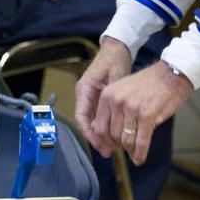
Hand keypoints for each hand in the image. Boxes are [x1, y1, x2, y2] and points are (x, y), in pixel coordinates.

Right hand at [75, 37, 133, 151]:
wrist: (117, 48)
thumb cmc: (115, 58)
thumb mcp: (116, 76)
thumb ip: (114, 96)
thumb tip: (112, 117)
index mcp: (84, 89)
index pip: (82, 117)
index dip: (89, 133)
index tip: (99, 144)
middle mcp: (84, 95)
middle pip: (87, 123)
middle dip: (96, 139)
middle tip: (107, 152)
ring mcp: (90, 98)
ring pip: (93, 122)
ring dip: (101, 136)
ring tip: (112, 149)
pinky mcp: (98, 99)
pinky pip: (99, 118)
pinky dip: (106, 128)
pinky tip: (115, 137)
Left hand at [88, 59, 192, 165]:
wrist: (171, 74)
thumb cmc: (149, 84)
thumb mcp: (123, 90)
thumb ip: (112, 109)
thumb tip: (105, 134)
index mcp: (107, 95)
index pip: (99, 126)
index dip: (105, 140)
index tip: (112, 146)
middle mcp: (117, 101)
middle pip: (113, 135)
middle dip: (120, 145)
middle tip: (127, 149)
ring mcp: (132, 108)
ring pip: (126, 140)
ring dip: (131, 150)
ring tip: (135, 152)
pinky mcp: (147, 115)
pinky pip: (140, 142)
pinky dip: (140, 154)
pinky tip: (140, 159)